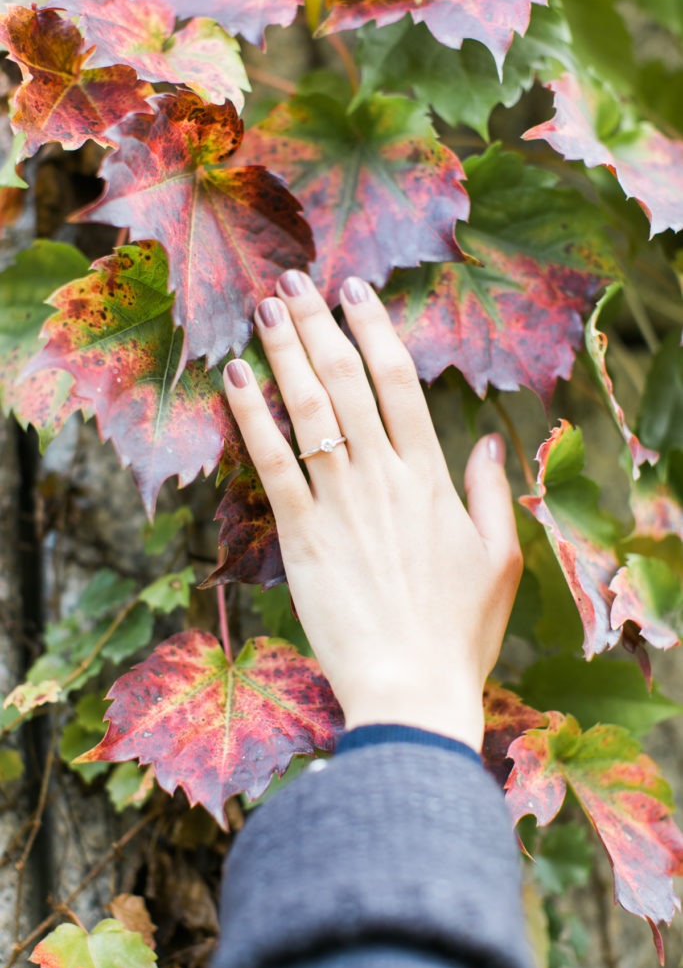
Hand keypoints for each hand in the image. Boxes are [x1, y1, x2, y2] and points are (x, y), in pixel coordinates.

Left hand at [223, 272, 521, 750]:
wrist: (410, 687)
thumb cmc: (459, 632)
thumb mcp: (501, 561)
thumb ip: (493, 496)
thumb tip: (491, 444)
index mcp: (431, 477)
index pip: (399, 382)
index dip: (374, 329)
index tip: (355, 291)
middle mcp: (383, 475)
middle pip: (346, 379)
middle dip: (319, 322)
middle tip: (294, 280)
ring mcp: (339, 502)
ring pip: (308, 407)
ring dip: (284, 350)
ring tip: (263, 308)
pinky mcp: (300, 535)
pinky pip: (272, 462)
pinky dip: (251, 416)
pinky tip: (232, 378)